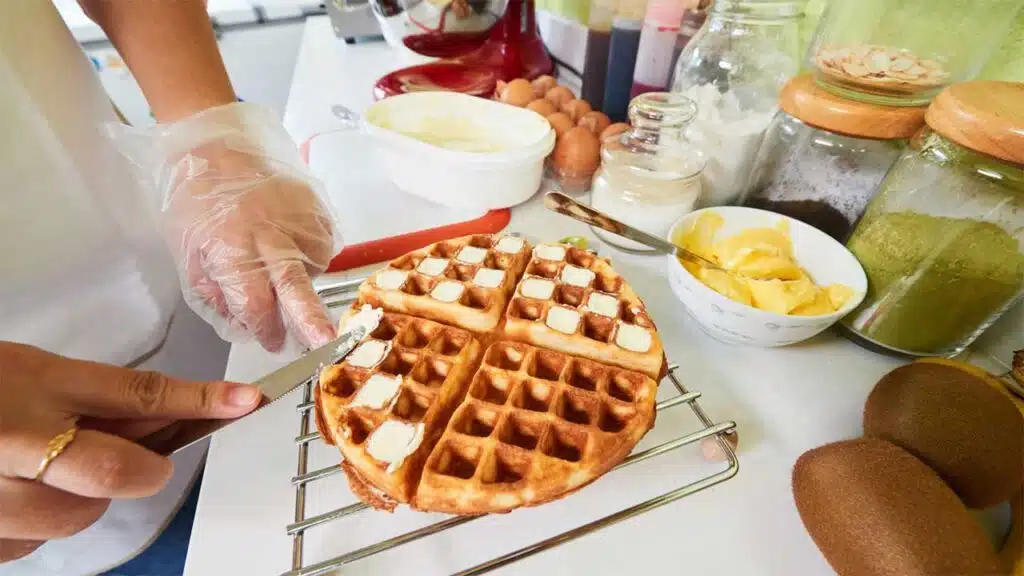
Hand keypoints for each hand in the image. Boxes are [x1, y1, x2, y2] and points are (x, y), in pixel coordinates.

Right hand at [0, 342, 261, 562]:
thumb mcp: (33, 372)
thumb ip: (98, 398)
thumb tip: (175, 413)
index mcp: (36, 384)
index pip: (136, 394)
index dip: (199, 399)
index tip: (246, 400)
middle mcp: (14, 440)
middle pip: (113, 474)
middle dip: (140, 470)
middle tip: (137, 460)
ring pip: (77, 517)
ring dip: (80, 498)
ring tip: (44, 468)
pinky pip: (34, 543)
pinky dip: (37, 523)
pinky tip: (12, 492)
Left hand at [107, 102, 339, 352]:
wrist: (214, 146)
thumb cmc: (194, 201)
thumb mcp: (187, 251)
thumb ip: (214, 291)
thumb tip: (243, 324)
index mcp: (229, 245)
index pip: (253, 301)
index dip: (263, 328)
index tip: (271, 342)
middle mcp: (267, 232)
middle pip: (293, 283)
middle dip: (310, 318)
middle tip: (327, 343)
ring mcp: (295, 216)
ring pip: (313, 265)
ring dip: (303, 279)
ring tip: (281, 264)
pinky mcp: (314, 204)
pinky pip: (324, 243)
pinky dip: (313, 254)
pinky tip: (294, 247)